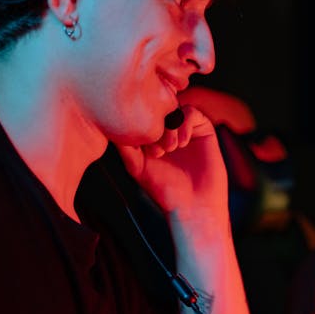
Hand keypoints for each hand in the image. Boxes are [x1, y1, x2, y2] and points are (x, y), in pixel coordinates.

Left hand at [117, 104, 228, 228]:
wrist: (193, 205)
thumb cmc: (164, 189)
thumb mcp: (137, 167)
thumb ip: (125, 148)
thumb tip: (111, 127)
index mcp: (152, 135)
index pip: (142, 114)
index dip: (139, 123)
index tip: (141, 147)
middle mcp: (169, 129)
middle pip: (158, 108)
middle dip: (156, 124)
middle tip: (157, 150)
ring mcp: (186, 128)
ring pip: (174, 108)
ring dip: (170, 126)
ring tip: (170, 149)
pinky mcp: (203, 129)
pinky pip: (192, 112)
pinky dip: (185, 124)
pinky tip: (182, 144)